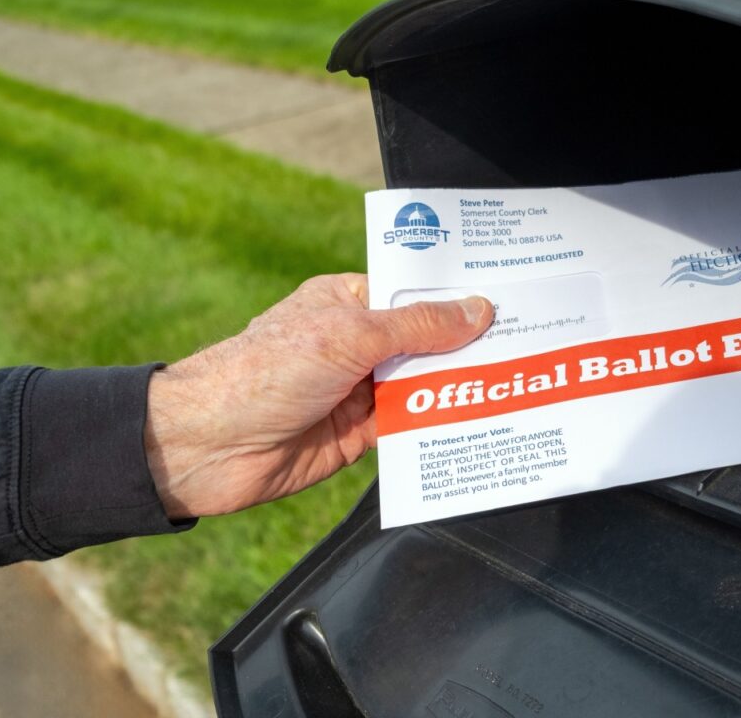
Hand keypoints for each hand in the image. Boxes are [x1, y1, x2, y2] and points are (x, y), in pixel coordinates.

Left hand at [144, 273, 492, 519]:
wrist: (208, 447)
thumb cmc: (265, 373)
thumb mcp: (350, 335)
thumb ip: (418, 326)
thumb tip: (477, 311)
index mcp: (349, 302)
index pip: (417, 293)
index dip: (460, 296)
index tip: (510, 296)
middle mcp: (358, 344)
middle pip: (428, 342)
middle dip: (471, 345)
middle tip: (532, 342)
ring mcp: (359, 390)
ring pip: (425, 386)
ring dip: (461, 387)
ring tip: (520, 382)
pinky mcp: (360, 435)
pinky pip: (411, 427)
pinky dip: (441, 426)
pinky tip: (480, 423)